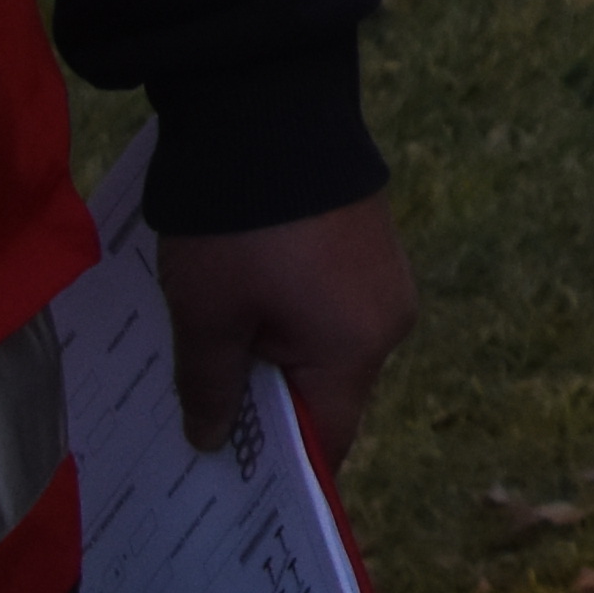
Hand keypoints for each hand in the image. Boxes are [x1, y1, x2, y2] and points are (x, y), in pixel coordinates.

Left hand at [158, 197, 418, 468]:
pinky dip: (292, 313)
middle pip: (330, 391)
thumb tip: (213, 441)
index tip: (227, 481)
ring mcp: (386, 273)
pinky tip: (246, 296)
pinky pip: (333, 302)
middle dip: (270, 404)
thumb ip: (210, 388)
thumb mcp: (208, 316)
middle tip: (204, 411)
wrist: (272, 111)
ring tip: (216, 348)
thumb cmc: (239, 234)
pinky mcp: (371, 239)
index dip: (278, 468)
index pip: (328, 440)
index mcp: (357, 348)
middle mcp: (389, 317)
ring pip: (328, 344)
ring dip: (277, 353)